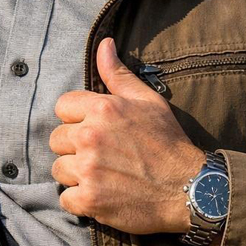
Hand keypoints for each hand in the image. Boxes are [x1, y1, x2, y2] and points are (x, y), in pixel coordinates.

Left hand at [49, 38, 205, 234]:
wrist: (188, 188)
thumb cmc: (169, 143)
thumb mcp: (148, 101)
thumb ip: (118, 74)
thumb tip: (104, 44)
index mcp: (102, 108)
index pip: (63, 107)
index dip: (77, 119)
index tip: (96, 131)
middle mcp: (90, 136)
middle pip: (57, 139)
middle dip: (74, 147)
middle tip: (101, 156)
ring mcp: (88, 169)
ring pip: (59, 169)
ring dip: (76, 175)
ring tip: (102, 176)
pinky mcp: (90, 199)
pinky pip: (66, 199)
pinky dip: (80, 201)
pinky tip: (102, 195)